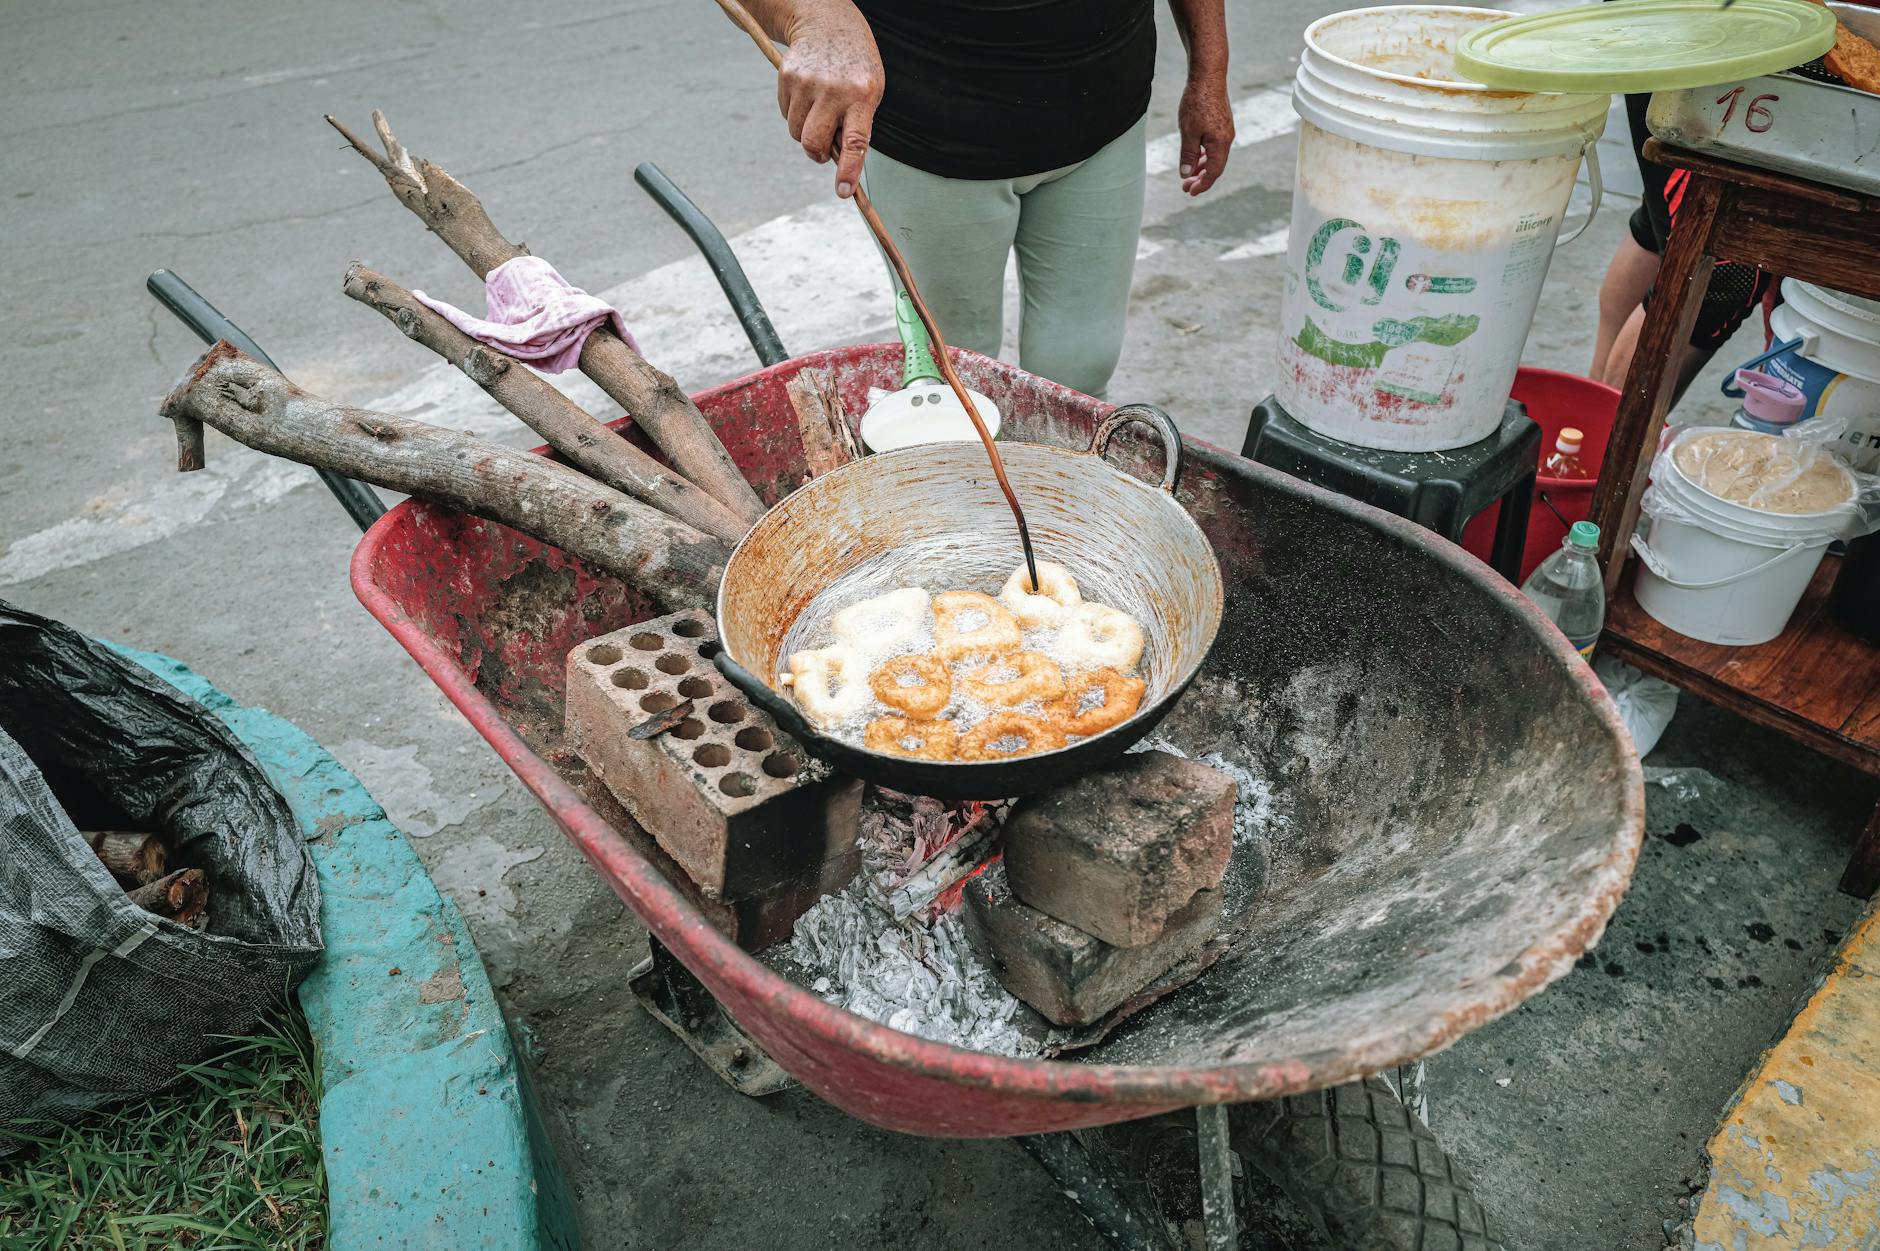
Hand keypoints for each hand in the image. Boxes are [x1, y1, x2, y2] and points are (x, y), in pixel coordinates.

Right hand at [777, 9, 883, 198]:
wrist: (828, 24)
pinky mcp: (787, 77)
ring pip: (796, 132)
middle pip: (813, 143)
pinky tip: (807, 95)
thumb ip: (856, 125)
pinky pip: (786, 114)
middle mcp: (834, 89)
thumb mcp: (868, 92)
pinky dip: (795, 113)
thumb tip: (837, 163)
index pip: (855, 141)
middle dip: (815, 154)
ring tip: (819, 111)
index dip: (848, 170)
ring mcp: (807, 82)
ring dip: (805, 132)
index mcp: (862, 96)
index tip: (843, 192)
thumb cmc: (854, 68)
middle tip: (823, 151)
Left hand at [1177, 74, 1233, 195]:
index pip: (1213, 172)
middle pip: (1215, 167)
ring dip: (1202, 167)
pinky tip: (1195, 156)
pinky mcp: (1222, 123)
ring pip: (1215, 156)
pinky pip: (1214, 146)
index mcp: (1220, 144)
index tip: (1189, 192)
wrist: (1208, 76)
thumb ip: (1188, 155)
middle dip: (1201, 179)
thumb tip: (1186, 174)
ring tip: (1188, 175)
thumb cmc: (1197, 102)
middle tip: (1185, 187)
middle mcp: (1227, 139)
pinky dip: (1204, 155)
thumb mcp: (1188, 132)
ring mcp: (1225, 131)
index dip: (1202, 185)